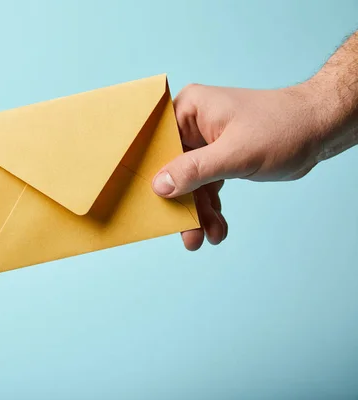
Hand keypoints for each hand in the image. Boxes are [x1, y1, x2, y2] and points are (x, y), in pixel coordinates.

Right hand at [152, 82, 326, 249]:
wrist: (320, 130)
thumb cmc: (282, 128)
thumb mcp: (234, 153)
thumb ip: (195, 170)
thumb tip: (158, 186)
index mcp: (188, 110)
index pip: (157, 144)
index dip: (151, 173)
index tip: (149, 204)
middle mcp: (192, 125)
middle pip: (172, 169)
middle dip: (182, 204)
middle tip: (187, 234)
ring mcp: (205, 144)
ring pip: (190, 184)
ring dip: (199, 212)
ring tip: (206, 237)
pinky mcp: (219, 159)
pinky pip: (206, 186)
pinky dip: (212, 208)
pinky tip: (218, 229)